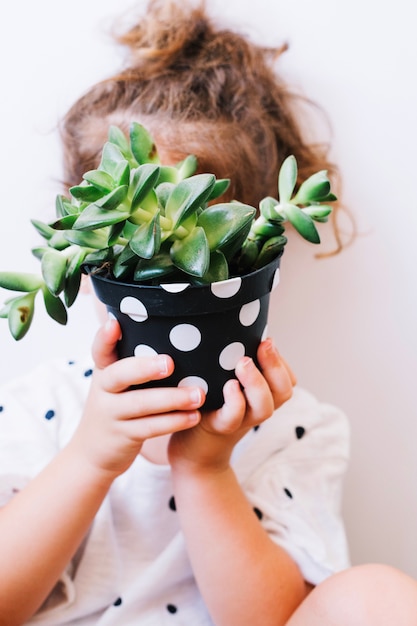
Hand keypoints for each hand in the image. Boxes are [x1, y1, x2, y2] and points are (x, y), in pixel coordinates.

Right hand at [70, 318, 203, 478]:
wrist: (92, 454)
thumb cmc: (115, 407)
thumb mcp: (114, 384)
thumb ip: (132, 364)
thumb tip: (172, 334)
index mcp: (104, 371)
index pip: (99, 350)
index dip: (104, 338)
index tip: (114, 324)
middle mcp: (103, 390)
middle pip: (119, 375)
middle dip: (144, 368)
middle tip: (170, 363)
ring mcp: (111, 414)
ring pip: (140, 404)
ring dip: (172, 399)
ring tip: (199, 395)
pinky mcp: (123, 436)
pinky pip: (150, 427)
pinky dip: (173, 421)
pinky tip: (194, 416)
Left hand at [168, 338, 295, 471]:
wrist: (191, 447)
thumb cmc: (208, 404)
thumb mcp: (224, 379)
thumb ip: (233, 359)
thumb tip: (232, 319)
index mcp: (262, 395)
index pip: (287, 380)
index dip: (281, 362)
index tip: (266, 339)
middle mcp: (256, 409)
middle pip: (283, 391)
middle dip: (275, 366)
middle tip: (263, 345)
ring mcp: (241, 421)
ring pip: (264, 407)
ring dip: (257, 382)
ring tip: (243, 362)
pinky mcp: (219, 428)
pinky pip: (234, 417)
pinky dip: (236, 401)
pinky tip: (229, 386)